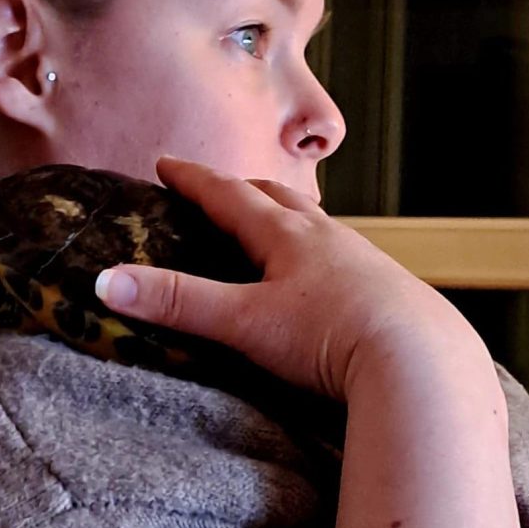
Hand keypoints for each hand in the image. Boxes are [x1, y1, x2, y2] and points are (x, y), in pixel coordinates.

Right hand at [95, 156, 479, 400]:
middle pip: (276, 197)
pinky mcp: (387, 287)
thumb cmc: (329, 336)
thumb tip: (107, 283)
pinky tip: (324, 275)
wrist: (420, 364)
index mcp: (286, 234)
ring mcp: (361, 258)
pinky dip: (320, 250)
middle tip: (216, 189)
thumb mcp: (244, 322)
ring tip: (272, 223)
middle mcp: (326, 236)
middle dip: (241, 189)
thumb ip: (177, 302)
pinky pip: (344, 254)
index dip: (193, 179)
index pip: (228, 194)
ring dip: (286, 216)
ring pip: (315, 223)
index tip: (166, 164)